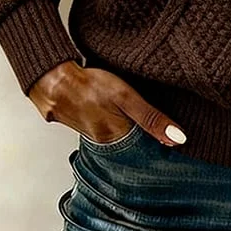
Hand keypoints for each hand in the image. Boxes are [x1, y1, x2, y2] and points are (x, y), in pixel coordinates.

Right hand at [27, 60, 187, 146]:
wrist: (51, 79)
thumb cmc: (89, 85)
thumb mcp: (126, 97)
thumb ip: (151, 118)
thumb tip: (178, 139)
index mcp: (116, 137)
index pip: (145, 151)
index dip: (160, 146)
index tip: (175, 146)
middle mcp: (103, 141)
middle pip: (131, 147)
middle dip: (146, 142)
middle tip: (163, 138)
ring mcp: (91, 134)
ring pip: (118, 139)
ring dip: (130, 134)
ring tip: (144, 128)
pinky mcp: (83, 123)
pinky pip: (104, 130)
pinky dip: (115, 126)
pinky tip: (118, 117)